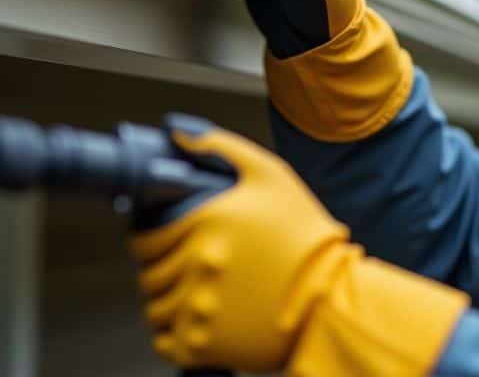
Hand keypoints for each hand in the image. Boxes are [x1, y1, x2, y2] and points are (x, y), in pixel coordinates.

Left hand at [129, 121, 468, 374]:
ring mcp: (199, 309)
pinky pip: (165, 342)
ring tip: (199, 293)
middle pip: (148, 274)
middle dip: (162, 268)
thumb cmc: (307, 238)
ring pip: (155, 308)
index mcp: (207, 223)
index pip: (144, 237)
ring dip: (169, 301)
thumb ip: (220, 147)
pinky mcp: (204, 346)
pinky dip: (176, 334)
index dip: (148, 237)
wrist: (333, 298)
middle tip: (186, 266)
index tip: (160, 240)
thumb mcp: (272, 175)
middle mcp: (197, 266)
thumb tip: (177, 132)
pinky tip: (201, 320)